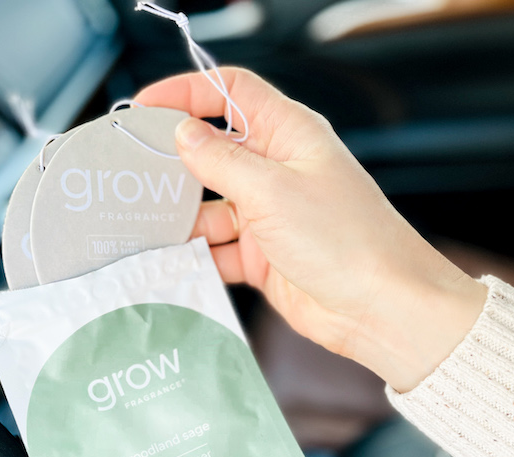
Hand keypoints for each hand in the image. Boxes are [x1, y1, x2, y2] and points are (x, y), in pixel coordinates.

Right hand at [136, 68, 485, 391]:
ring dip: (181, 218)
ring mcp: (271, 215)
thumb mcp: (273, 191)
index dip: (188, 92)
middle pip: (214, 151)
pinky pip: (219, 249)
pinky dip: (197, 257)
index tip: (145, 106)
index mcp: (290, 135)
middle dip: (175, 162)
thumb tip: (183, 134)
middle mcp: (279, 171)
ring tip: (146, 227)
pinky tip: (173, 263)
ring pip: (210, 207)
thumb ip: (221, 161)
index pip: (232, 94)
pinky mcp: (265, 257)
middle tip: (132, 173)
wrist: (381, 308)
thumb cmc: (345, 240)